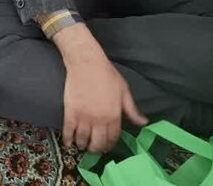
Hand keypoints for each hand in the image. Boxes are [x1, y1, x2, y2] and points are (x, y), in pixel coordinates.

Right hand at [55, 24, 146, 151]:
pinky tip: (68, 143)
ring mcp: (84, 117)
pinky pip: (68, 131)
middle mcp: (100, 120)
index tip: (106, 146)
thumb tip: (144, 123)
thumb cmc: (107, 74)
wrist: (86, 63)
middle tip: (93, 148)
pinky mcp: (71, 113)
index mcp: (114, 116)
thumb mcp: (124, 91)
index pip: (112, 138)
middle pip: (97, 143)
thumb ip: (132, 110)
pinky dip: (68, 140)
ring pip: (83, 139)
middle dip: (96, 149)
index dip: (109, 145)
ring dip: (82, 145)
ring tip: (82, 145)